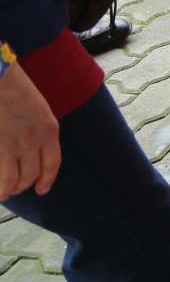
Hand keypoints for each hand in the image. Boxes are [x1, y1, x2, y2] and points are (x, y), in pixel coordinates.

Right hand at [0, 63, 60, 198]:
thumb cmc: (12, 88)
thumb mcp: (37, 108)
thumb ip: (38, 129)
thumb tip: (33, 149)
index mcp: (49, 129)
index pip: (53, 163)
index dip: (47, 180)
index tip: (42, 189)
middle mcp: (34, 140)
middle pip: (32, 174)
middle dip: (25, 185)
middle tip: (17, 189)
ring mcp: (13, 145)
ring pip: (15, 180)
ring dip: (10, 189)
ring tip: (5, 193)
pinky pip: (0, 176)